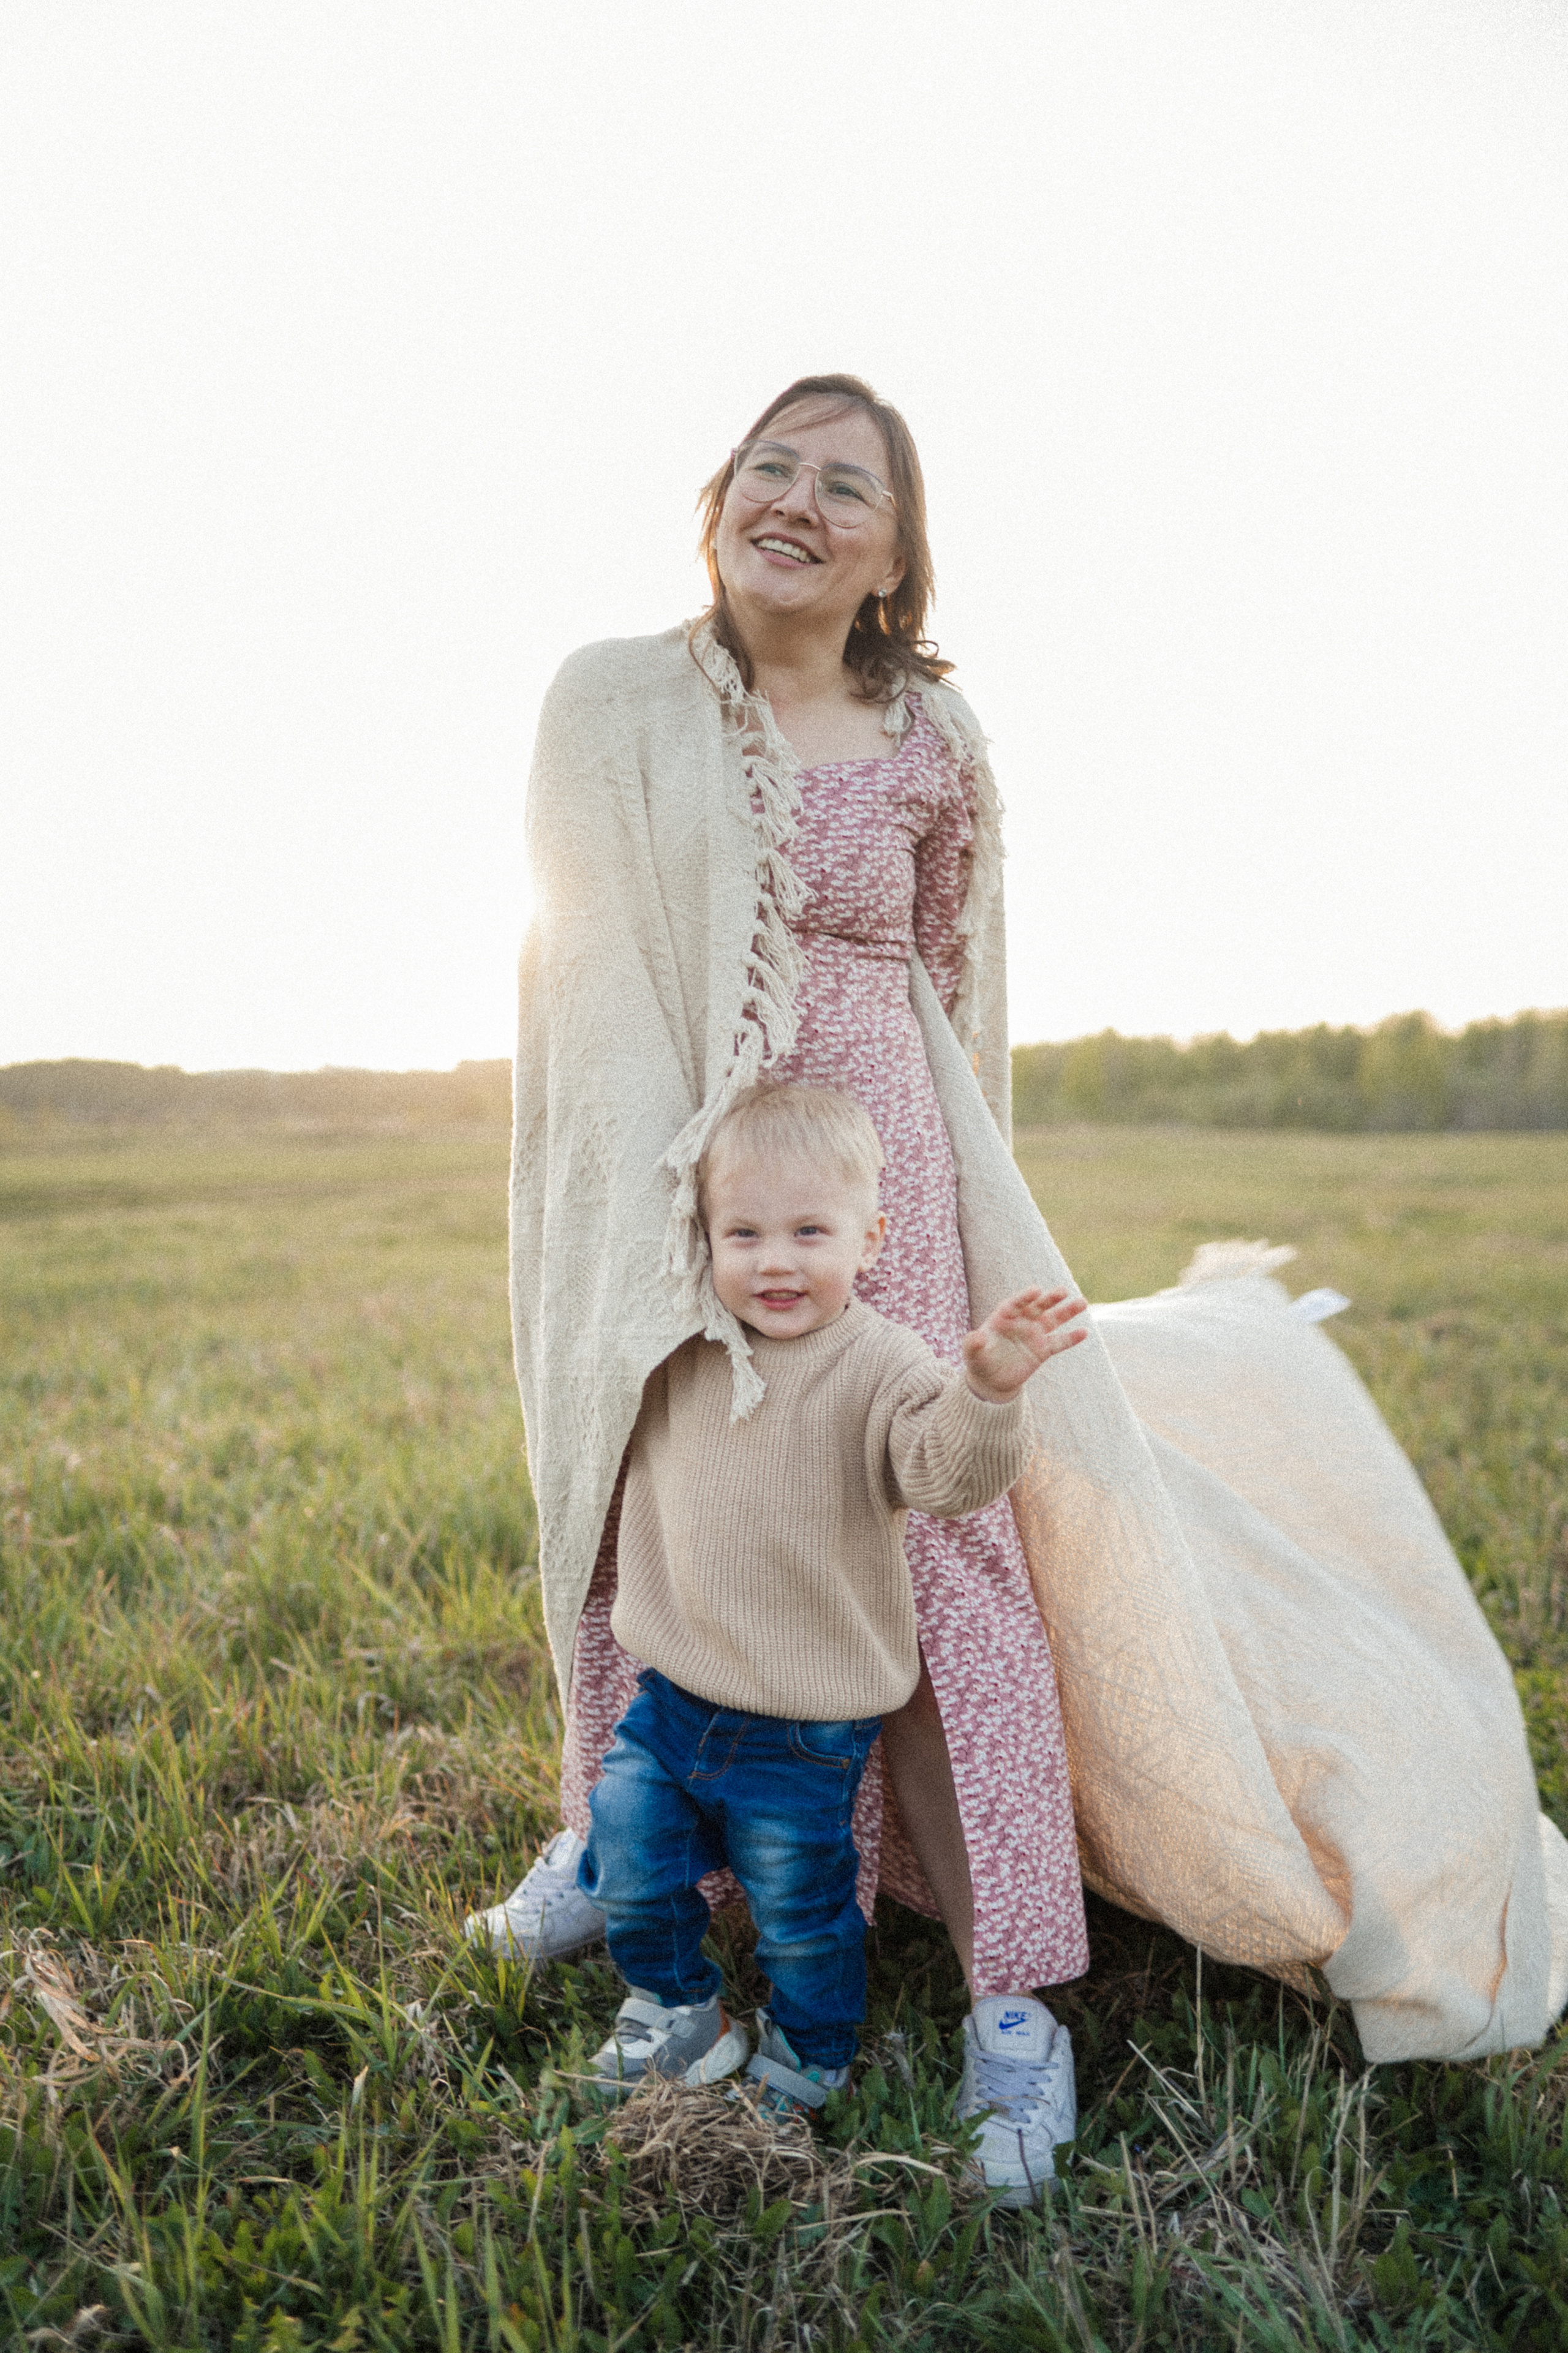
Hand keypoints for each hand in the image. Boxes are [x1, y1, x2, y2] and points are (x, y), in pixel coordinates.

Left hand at [961, 1286, 1087, 1403]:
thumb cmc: (979, 1361)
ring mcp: (1034, 1334)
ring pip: (1053, 1320)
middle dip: (1050, 1299)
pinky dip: (1071, 1338)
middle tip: (1063, 1291)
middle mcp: (1022, 1321)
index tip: (1036, 1290)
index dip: (1025, 1297)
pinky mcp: (1043, 1350)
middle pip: (1038, 1306)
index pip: (1016, 1303)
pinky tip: (1084, 1332)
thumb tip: (976, 1336)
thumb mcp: (972, 1353)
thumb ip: (973, 1343)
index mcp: (1004, 1316)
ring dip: (1067, 1311)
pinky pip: (1059, 1342)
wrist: (991, 1379)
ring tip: (1082, 1302)